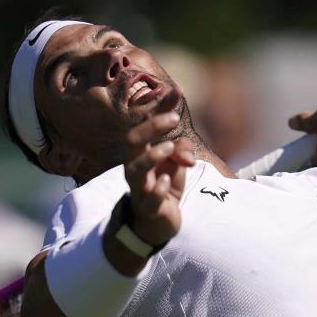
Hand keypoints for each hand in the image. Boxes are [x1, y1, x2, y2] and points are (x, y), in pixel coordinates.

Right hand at [123, 97, 194, 246]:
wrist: (158, 224)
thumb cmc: (165, 188)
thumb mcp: (177, 165)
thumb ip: (182, 151)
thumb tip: (184, 150)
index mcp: (142, 153)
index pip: (145, 126)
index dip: (159, 108)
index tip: (176, 92)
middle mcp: (135, 168)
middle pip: (132, 143)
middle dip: (150, 128)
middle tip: (172, 119)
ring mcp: (140, 189)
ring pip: (135, 170)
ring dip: (152, 156)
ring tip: (169, 147)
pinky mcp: (148, 210)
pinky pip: (148, 200)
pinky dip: (158, 190)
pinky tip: (168, 180)